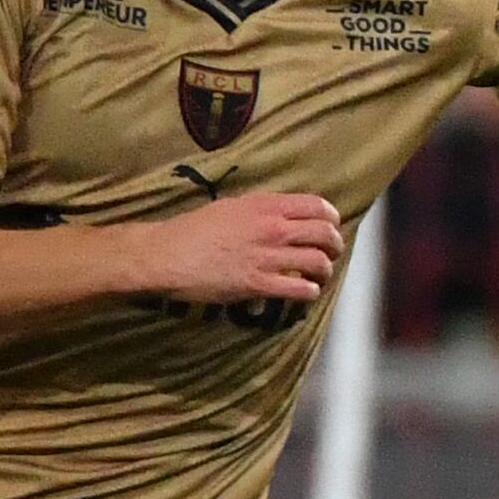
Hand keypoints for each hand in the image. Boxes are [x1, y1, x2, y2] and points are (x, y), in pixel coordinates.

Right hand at [144, 192, 343, 305]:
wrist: (164, 254)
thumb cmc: (192, 229)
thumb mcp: (230, 207)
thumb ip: (261, 209)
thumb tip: (285, 214)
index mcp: (264, 206)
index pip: (318, 206)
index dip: (331, 219)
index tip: (331, 227)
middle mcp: (271, 229)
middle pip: (325, 235)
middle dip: (335, 246)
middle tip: (331, 254)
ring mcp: (266, 256)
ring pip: (319, 263)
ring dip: (325, 272)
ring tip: (318, 276)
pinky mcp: (258, 283)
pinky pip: (300, 289)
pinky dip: (310, 292)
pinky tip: (305, 292)